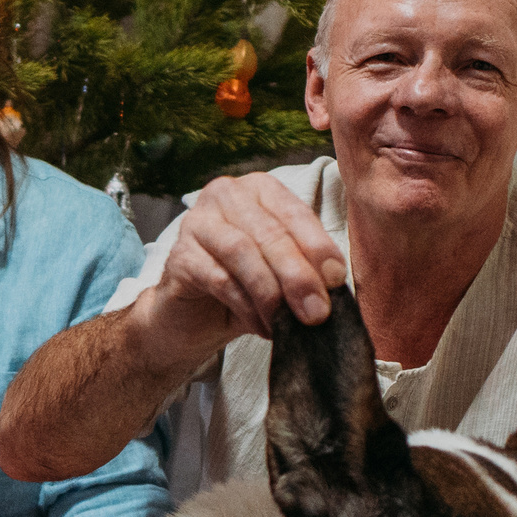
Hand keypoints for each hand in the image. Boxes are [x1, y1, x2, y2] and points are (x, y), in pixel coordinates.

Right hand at [147, 173, 346, 341]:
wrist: (193, 318)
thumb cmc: (245, 287)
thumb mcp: (283, 274)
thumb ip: (306, 269)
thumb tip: (335, 284)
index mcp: (259, 189)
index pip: (295, 213)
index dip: (318, 247)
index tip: (337, 280)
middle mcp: (226, 195)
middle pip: (270, 233)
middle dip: (298, 275)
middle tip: (317, 313)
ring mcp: (197, 222)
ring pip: (242, 252)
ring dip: (271, 292)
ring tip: (290, 324)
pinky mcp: (179, 256)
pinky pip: (219, 279)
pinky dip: (246, 306)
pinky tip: (263, 327)